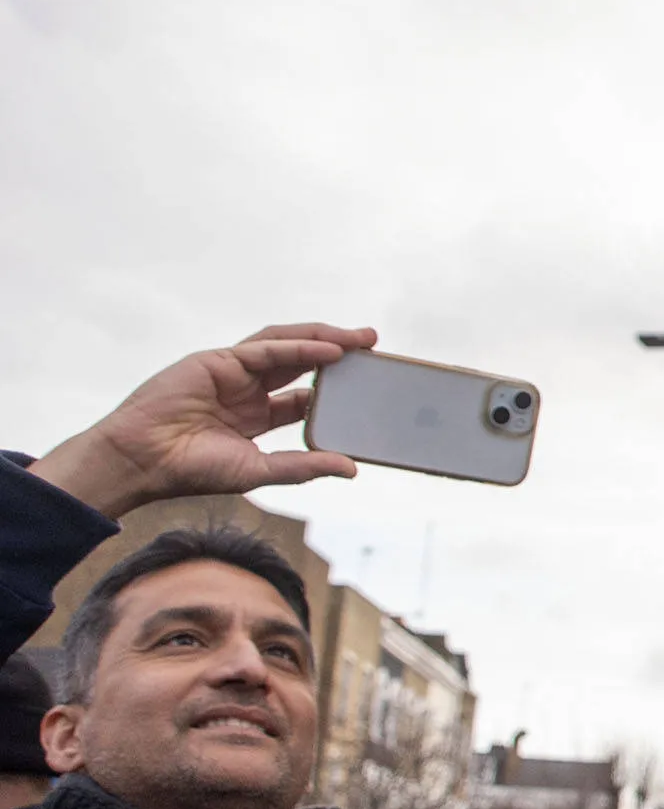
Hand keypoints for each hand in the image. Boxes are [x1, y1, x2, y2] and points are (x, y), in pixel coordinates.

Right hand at [29, 324, 376, 518]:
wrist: (142, 461)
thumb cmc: (191, 470)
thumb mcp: (259, 470)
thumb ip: (303, 466)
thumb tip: (352, 468)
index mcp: (256, 416)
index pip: (306, 396)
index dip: (337, 389)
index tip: (372, 385)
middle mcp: (247, 389)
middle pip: (303, 363)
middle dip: (341, 352)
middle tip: (377, 347)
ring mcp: (233, 372)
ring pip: (288, 346)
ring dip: (326, 338)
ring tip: (362, 338)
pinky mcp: (218, 359)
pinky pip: (267, 348)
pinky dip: (301, 346)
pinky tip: (332, 349)